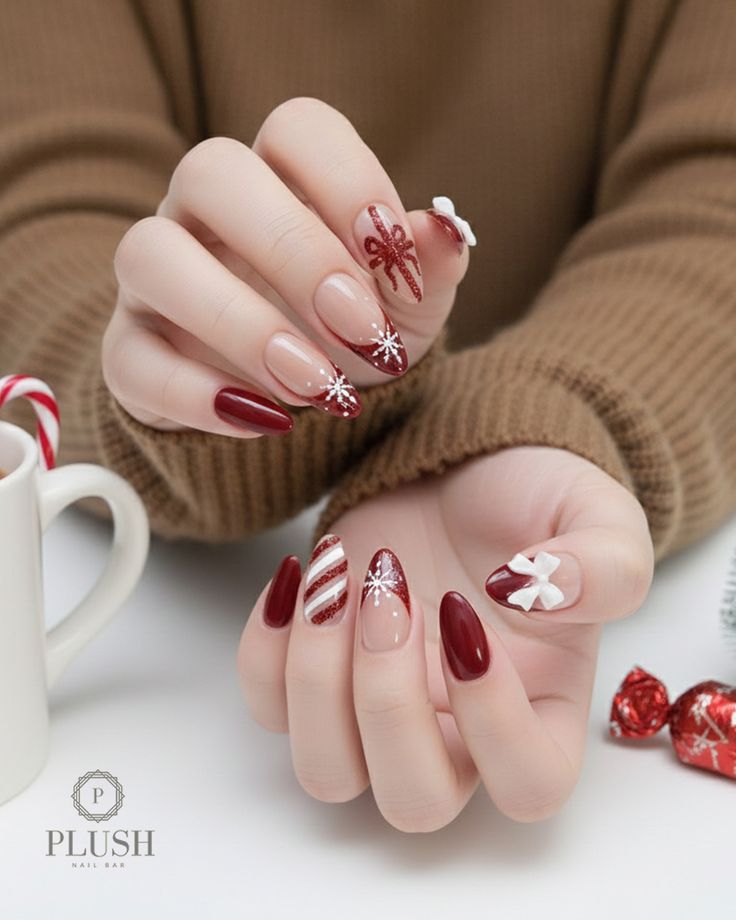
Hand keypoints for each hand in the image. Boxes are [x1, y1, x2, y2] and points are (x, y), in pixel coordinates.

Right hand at [102, 97, 470, 436]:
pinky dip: (196, 395)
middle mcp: (206, 214)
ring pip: (152, 254)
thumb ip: (426, 270)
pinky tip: (266, 421)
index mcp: (281, 181)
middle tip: (359, 330)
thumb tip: (444, 230)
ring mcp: (155, 281)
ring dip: (240, 324)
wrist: (296, 408)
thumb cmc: (351, 338)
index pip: (296, 127)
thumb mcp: (406, 312)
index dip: (347, 178)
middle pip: (211, 170)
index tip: (393, 253)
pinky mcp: (128, 352)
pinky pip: (130, 358)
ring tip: (314, 386)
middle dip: (294, 252)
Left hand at [238, 446, 653, 830]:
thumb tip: (534, 594)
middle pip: (413, 800)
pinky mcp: (319, 674)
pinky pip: (268, 706)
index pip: (528, 784)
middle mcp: (458, 731)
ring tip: (335, 578)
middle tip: (390, 593)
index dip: (493, 719)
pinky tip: (300, 572)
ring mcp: (379, 711)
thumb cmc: (532, 500)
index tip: (465, 611)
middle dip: (388, 700)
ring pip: (327, 771)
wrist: (458, 465)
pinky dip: (264, 647)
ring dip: (317, 677)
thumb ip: (605, 564)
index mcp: (544, 709)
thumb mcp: (598, 515)